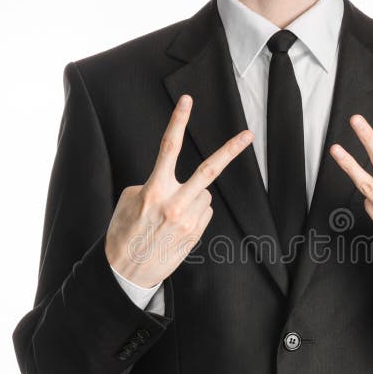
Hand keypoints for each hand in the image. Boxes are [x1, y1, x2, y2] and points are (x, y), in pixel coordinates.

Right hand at [105, 95, 252, 287]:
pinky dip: (194, 213)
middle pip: (209, 170)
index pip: (168, 148)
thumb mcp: (129, 201)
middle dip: (230, 150)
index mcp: (154, 190)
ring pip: (204, 195)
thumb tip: (174, 185)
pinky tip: (176, 226)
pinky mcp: (196, 235)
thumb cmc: (124, 232)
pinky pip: (203, 212)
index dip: (178, 122)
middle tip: (248, 134)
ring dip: (193, 197)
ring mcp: (189, 221)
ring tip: (171, 215)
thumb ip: (153, 185)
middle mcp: (175, 204)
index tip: (187, 101)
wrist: (127, 272)